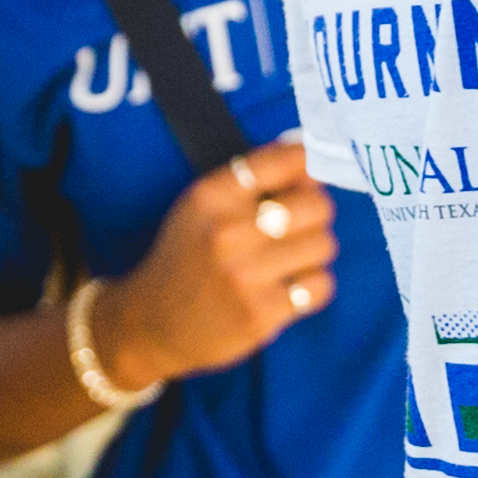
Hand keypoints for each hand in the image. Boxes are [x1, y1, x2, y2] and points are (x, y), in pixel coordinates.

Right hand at [96, 143, 344, 391]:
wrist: (153, 324)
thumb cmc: (187, 257)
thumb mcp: (201, 207)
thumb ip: (250, 179)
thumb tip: (307, 153)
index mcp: (211, 197)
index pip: (283, 161)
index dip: (309, 162)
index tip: (311, 170)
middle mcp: (227, 233)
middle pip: (316, 205)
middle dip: (316, 212)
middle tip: (301, 223)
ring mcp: (245, 276)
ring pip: (323, 245)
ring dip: (314, 251)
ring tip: (292, 258)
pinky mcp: (261, 314)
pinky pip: (320, 286)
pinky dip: (312, 287)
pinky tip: (291, 287)